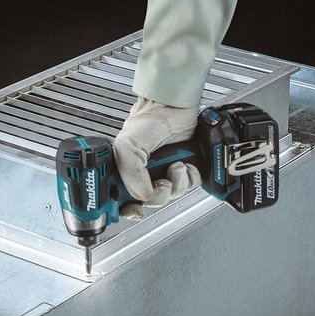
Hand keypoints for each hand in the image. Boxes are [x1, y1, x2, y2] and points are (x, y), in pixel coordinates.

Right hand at [113, 97, 202, 219]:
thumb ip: (130, 174)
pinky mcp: (185, 168)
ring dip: (177, 184)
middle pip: (152, 202)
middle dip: (159, 195)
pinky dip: (191, 178)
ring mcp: (165, 172)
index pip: (124, 201)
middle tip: (161, 182)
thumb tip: (144, 196)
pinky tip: (186, 164)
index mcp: (126, 171)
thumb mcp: (127, 146)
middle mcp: (145, 174)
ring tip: (176, 165)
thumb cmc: (148, 118)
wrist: (175, 105)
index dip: (130, 210)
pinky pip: (190, 186)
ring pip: (173, 195)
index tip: (137, 210)